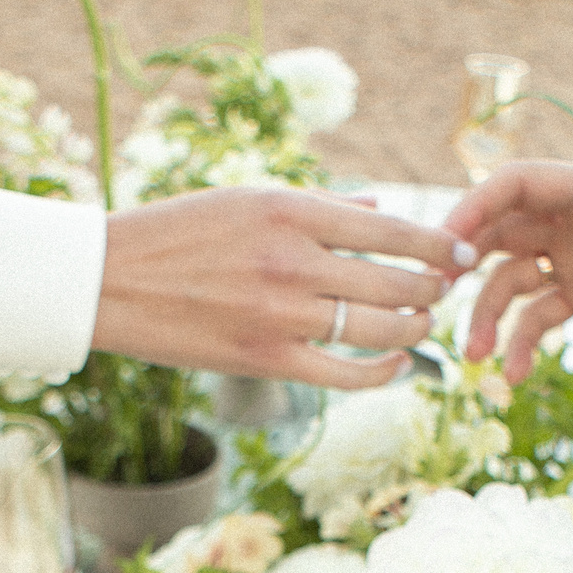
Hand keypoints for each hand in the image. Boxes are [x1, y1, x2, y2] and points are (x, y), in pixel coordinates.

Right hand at [94, 189, 467, 389]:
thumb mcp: (246, 198)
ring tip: (421, 324)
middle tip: (442, 291)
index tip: (462, 253)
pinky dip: (382, 372)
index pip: (393, 229)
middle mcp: (294, 259)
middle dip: (431, 289)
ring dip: (415, 329)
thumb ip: (320, 207)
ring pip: (381, 327)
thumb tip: (381, 210)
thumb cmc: (177, 232)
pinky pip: (346, 374)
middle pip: (397, 280)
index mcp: (291, 208)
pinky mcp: (266, 358)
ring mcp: (282, 312)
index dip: (439, 245)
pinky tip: (395, 365)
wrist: (109, 279)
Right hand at [444, 162, 572, 379]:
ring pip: (507, 281)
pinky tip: (514, 377)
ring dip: (485, 315)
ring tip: (476, 355)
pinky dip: (520, 345)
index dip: (475, 207)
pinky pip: (537, 318)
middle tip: (434, 298)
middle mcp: (570, 220)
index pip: (514, 185)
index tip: (447, 244)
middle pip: (495, 232)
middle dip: (461, 263)